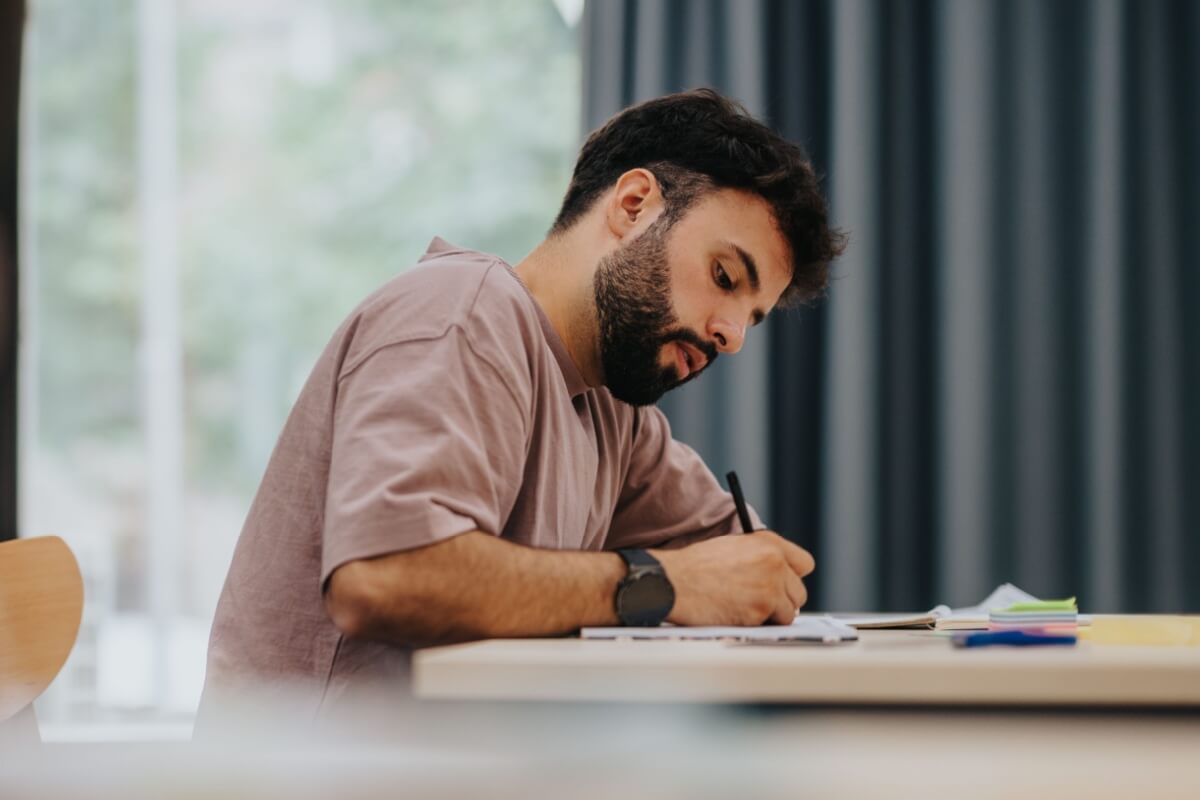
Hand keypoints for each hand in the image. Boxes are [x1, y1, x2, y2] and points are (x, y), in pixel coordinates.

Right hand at [653, 531, 814, 625]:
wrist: (674, 581)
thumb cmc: (696, 565)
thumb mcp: (734, 547)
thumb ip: (761, 557)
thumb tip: (780, 577)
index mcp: (768, 544)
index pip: (804, 564)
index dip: (792, 576)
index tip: (784, 584)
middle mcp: (774, 563)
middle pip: (799, 592)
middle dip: (783, 600)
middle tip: (760, 601)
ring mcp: (769, 589)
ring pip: (789, 612)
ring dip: (772, 615)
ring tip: (746, 608)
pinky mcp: (760, 612)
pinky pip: (771, 625)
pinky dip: (757, 625)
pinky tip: (736, 614)